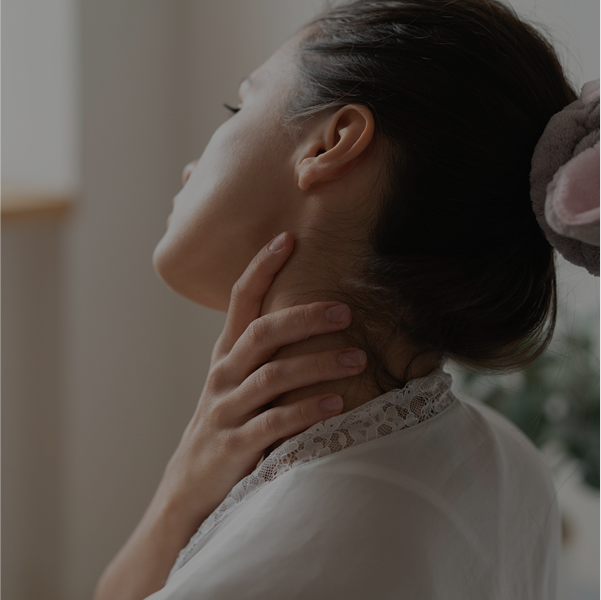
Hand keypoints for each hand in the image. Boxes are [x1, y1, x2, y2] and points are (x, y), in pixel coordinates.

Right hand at [159, 231, 366, 523]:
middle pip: (262, 334)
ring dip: (318, 365)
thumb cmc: (223, 424)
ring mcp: (227, 410)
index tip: (288, 239)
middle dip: (304, 317)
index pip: (241, 301)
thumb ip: (259, 354)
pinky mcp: (235, 446)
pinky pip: (275, 423)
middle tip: (344, 311)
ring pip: (274, 376)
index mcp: (225, 355)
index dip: (262, 268)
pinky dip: (306, 411)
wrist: (188, 487)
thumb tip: (305, 319)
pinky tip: (337, 404)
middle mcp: (223, 376)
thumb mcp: (232, 383)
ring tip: (358, 359)